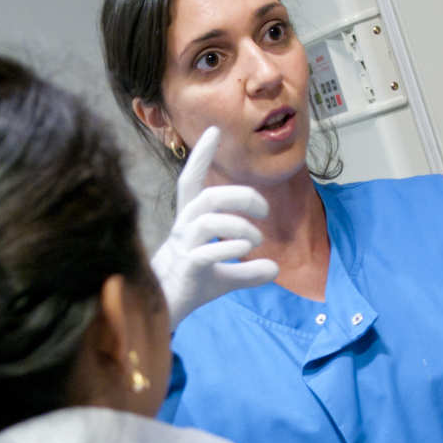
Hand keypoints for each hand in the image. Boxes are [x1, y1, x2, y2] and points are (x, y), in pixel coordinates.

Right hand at [151, 126, 279, 324]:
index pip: (191, 180)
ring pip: (208, 220)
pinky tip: (247, 252)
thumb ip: (249, 271)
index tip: (214, 130)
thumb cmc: (192, 284)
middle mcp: (184, 228)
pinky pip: (207, 251)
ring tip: (256, 240)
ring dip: (240, 226)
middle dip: (241, 196)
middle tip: (265, 211)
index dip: (201, 155)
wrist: (167, 312)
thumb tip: (275, 270)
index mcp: (191, 221)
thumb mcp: (226, 277)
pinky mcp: (187, 268)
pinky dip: (231, 248)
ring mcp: (184, 247)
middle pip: (209, 196)